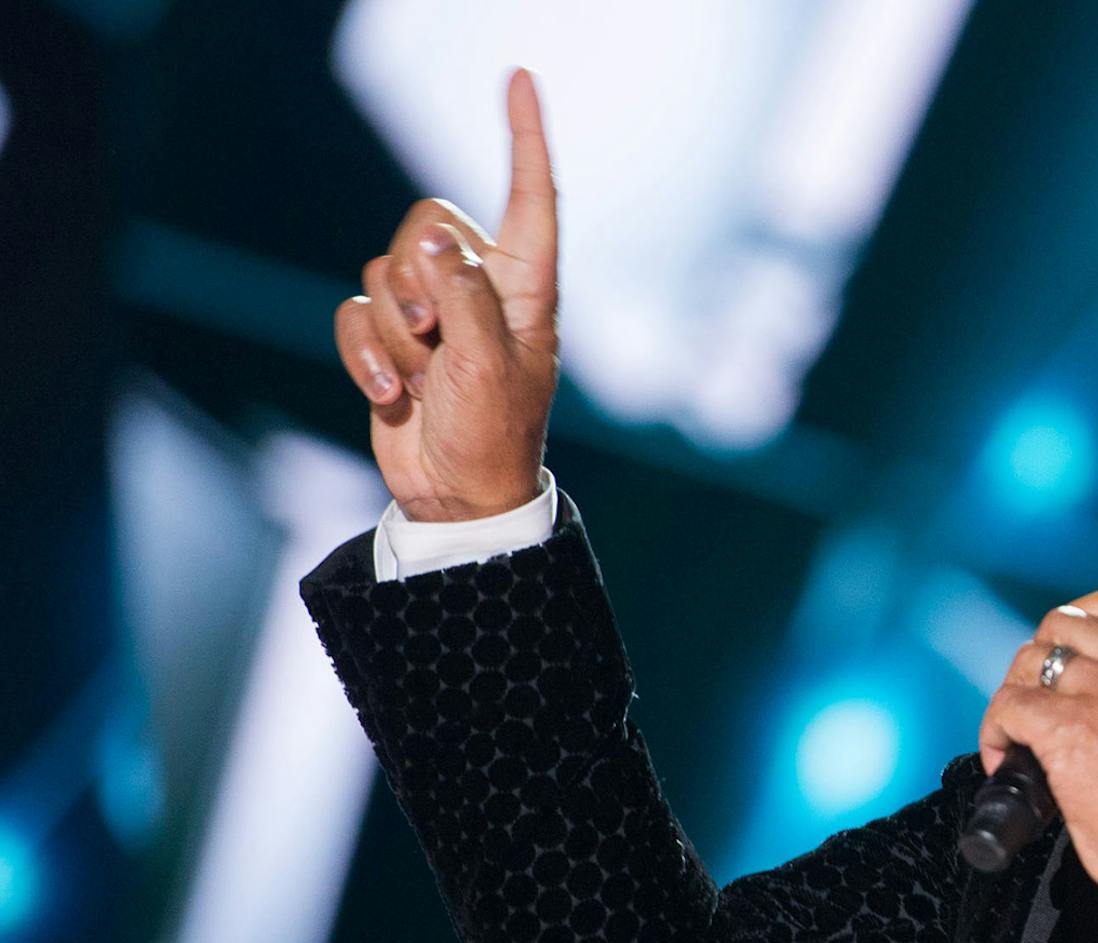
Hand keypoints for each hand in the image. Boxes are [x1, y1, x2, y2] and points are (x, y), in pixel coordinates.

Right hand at [332, 68, 559, 520]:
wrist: (458, 499)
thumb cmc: (494, 437)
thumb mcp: (490, 367)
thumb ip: (466, 299)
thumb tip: (437, 242)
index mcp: (526, 288)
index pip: (530, 198)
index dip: (525, 138)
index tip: (519, 77)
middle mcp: (479, 288)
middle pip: (427, 224)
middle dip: (417, 276)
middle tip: (435, 337)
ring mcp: (432, 313)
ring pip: (384, 271)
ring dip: (393, 330)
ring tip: (421, 377)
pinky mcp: (391, 339)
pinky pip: (354, 314)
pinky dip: (365, 354)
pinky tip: (391, 395)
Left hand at [979, 586, 1097, 914]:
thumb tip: (1092, 699)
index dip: (1084, 614)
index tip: (1068, 649)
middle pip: (1061, 624)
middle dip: (1036, 661)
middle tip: (1035, 703)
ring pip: (1027, 662)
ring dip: (1011, 699)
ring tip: (1015, 739)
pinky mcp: (1069, 730)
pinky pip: (1009, 706)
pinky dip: (995, 732)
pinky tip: (1005, 760)